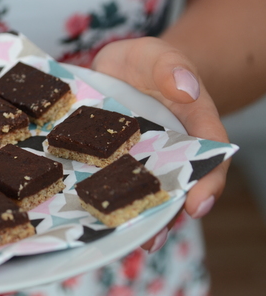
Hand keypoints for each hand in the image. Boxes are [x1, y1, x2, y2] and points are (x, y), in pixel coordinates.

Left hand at [92, 37, 229, 251]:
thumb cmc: (147, 64)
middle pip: (174, 187)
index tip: (198, 204)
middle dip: (164, 216)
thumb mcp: (157, 55)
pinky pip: (107, 184)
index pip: (208, 154)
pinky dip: (102, 200)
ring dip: (133, 218)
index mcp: (192, 124)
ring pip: (140, 193)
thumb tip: (185, 88)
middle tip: (151, 241)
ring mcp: (138, 161)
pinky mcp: (109, 164)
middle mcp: (169, 151)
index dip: (206, 182)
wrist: (122, 70)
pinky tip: (88, 217)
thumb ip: (169, 65)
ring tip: (118, 240)